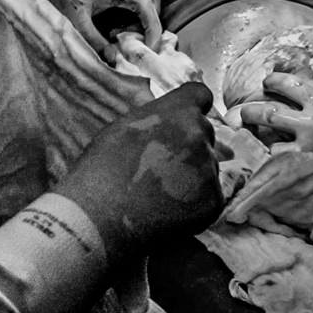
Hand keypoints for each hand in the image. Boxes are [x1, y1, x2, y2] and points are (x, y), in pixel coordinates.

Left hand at [0, 0, 161, 60]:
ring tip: (124, 40)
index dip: (153, 26)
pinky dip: (129, 19)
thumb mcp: (70, 25)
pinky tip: (113, 34)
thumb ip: (94, 43)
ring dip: (141, 21)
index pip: (146, 1)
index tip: (150, 49)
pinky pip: (130, 2)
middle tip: (139, 44)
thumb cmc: (45, 0)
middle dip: (152, 21)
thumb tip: (114, 61)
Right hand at [54, 82, 223, 260]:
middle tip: (161, 168)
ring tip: (160, 193)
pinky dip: (194, 203)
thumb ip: (157, 117)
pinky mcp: (213, 199)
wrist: (98, 216)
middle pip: (204, 134)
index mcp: (178, 110)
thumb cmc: (101, 171)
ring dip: (192, 176)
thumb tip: (173, 118)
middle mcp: (199, 134)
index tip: (183, 122)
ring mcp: (209, 167)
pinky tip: (168, 210)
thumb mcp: (124, 126)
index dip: (192, 109)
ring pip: (208, 166)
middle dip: (189, 146)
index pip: (201, 95)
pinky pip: (210, 196)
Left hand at [237, 73, 312, 190]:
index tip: (266, 82)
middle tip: (240, 115)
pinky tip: (271, 170)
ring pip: (271, 144)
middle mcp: (310, 121)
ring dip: (264, 146)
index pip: (288, 84)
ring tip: (255, 148)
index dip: (273, 81)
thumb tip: (312, 107)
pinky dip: (278, 168)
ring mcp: (309, 146)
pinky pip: (285, 168)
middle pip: (268, 112)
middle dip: (250, 113)